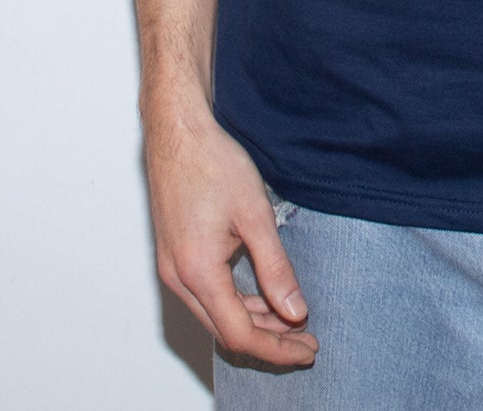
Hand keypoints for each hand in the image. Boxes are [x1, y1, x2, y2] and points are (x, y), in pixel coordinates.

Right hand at [142, 95, 317, 370]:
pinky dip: (236, 303)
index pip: (241, 335)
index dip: (278, 349)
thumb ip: (276, 268)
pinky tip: (263, 295)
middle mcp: (179, 279)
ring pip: (215, 315)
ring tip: (291, 318)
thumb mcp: (255, 215)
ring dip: (254, 322)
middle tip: (307, 340)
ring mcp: (173, 268)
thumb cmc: (213, 164)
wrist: (178, 133)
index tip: (309, 348)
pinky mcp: (174, 256)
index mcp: (198, 273)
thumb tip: (295, 313)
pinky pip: (206, 296)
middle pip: (226, 332)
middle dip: (269, 341)